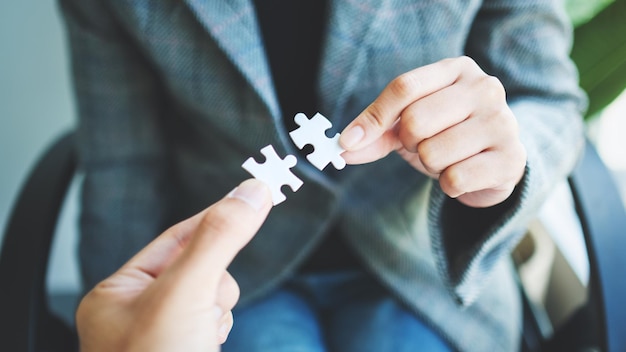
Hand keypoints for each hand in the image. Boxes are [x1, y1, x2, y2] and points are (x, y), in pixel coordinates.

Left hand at [76, 179, 271, 351]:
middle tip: (205, 305)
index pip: (174, 238)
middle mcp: (137, 314)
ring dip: (218, 309)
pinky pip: (216, 321)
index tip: (251, 196)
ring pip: (213, 295)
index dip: (212, 219)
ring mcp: (164, 336)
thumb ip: (219, 238)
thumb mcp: (187, 292)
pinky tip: (208, 345)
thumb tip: (252, 192)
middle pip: (198, 267)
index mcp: (118, 294)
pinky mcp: (188, 351)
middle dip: (213, 283)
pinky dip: (219, 328)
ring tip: (201, 337)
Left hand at [339, 56, 526, 207]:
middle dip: (409, 143)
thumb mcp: (410, 126)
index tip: (349, 140)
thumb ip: (377, 132)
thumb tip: (344, 147)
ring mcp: (502, 122)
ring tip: (447, 158)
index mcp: (457, 70)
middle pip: (415, 120)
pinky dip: (448, 185)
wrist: (496, 162)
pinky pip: (455, 179)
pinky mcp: (511, 159)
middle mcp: (485, 88)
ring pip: (433, 153)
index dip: (373, 117)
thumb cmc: (447, 135)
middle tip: (424, 145)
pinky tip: (464, 174)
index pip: (404, 87)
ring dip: (430, 165)